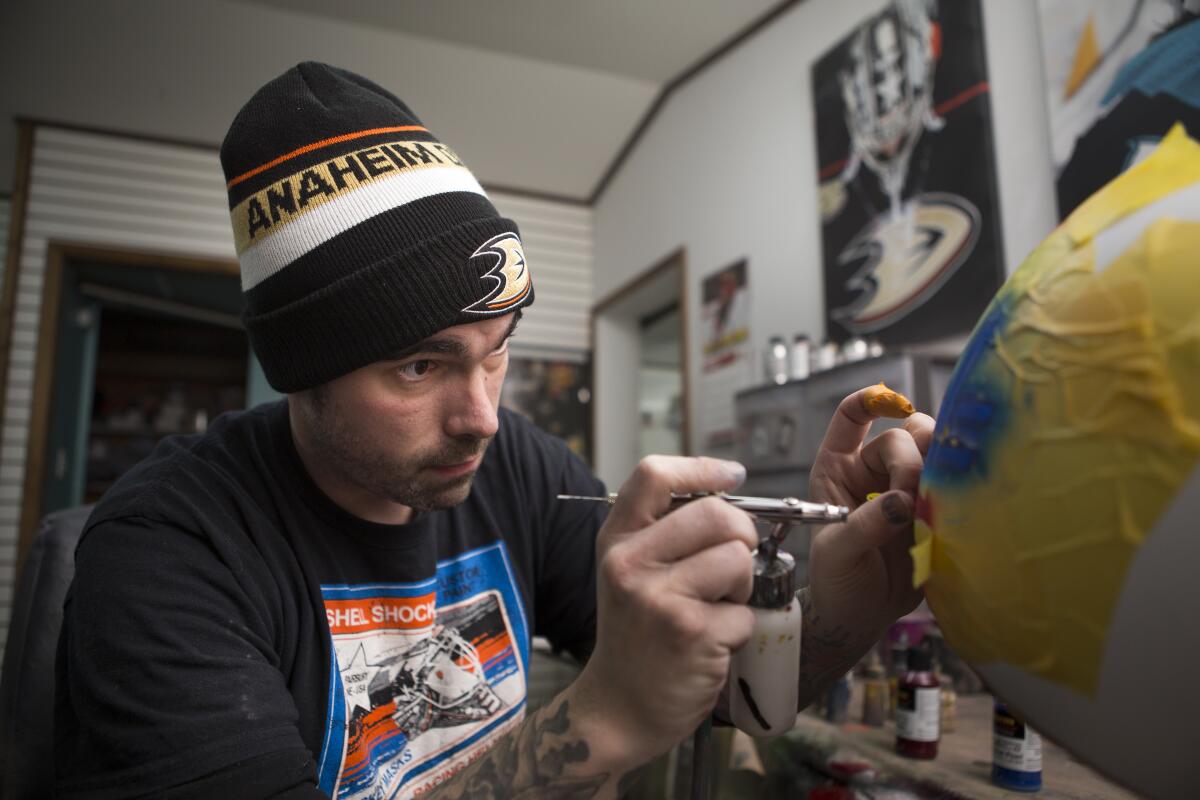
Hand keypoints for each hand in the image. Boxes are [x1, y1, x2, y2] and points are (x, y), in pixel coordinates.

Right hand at [571, 456, 756, 763]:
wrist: (620, 707)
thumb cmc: (637, 633)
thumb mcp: (630, 572)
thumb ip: (664, 531)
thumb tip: (728, 492)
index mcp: (616, 539)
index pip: (654, 474)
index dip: (703, 469)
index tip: (734, 476)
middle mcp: (629, 562)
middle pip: (715, 513)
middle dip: (741, 537)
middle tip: (731, 566)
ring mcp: (657, 597)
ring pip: (738, 559)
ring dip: (741, 587)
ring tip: (715, 607)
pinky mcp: (689, 632)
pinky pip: (746, 611)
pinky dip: (740, 628)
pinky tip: (712, 642)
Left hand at [799, 387, 933, 698]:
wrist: (861, 616)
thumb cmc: (836, 580)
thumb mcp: (837, 554)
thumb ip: (863, 526)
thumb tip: (899, 502)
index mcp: (838, 468)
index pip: (852, 416)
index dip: (872, 401)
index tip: (896, 408)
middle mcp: (873, 470)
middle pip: (905, 433)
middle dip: (912, 457)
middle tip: (909, 496)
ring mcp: (906, 488)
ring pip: (934, 454)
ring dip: (939, 470)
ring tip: (932, 504)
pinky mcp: (932, 510)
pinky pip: (953, 487)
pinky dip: (957, 493)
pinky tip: (953, 510)